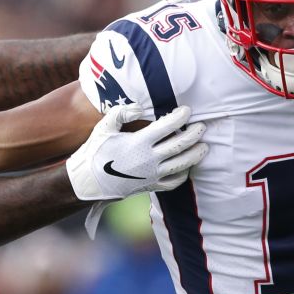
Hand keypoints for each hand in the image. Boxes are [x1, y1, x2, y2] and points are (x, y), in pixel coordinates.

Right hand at [65, 104, 208, 201]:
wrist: (89, 181)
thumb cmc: (96, 151)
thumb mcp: (104, 127)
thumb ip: (121, 113)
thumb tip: (140, 107)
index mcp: (139, 143)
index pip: (167, 127)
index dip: (180, 117)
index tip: (187, 110)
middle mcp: (149, 160)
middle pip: (179, 145)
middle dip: (194, 134)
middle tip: (202, 127)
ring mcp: (152, 175)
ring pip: (181, 164)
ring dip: (195, 155)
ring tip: (204, 146)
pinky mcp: (151, 186)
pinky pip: (173, 182)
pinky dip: (183, 174)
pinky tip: (187, 166)